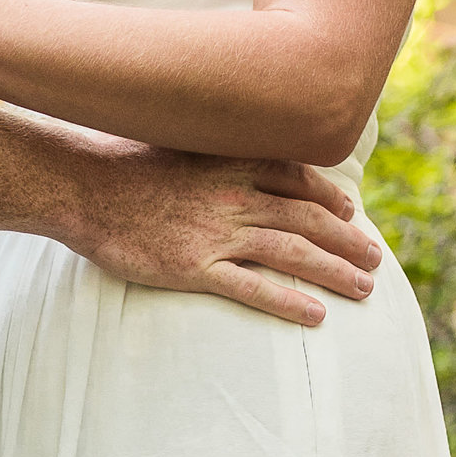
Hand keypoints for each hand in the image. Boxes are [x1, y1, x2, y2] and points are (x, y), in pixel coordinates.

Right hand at [79, 143, 383, 324]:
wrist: (81, 185)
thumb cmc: (121, 164)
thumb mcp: (177, 141)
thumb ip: (211, 150)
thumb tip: (229, 154)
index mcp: (232, 163)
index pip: (298, 178)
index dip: (330, 197)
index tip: (350, 211)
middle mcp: (235, 196)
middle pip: (309, 218)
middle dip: (348, 240)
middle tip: (374, 259)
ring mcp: (217, 233)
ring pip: (293, 252)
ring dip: (334, 271)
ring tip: (363, 289)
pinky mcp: (194, 268)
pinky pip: (254, 288)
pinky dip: (289, 301)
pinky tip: (316, 315)